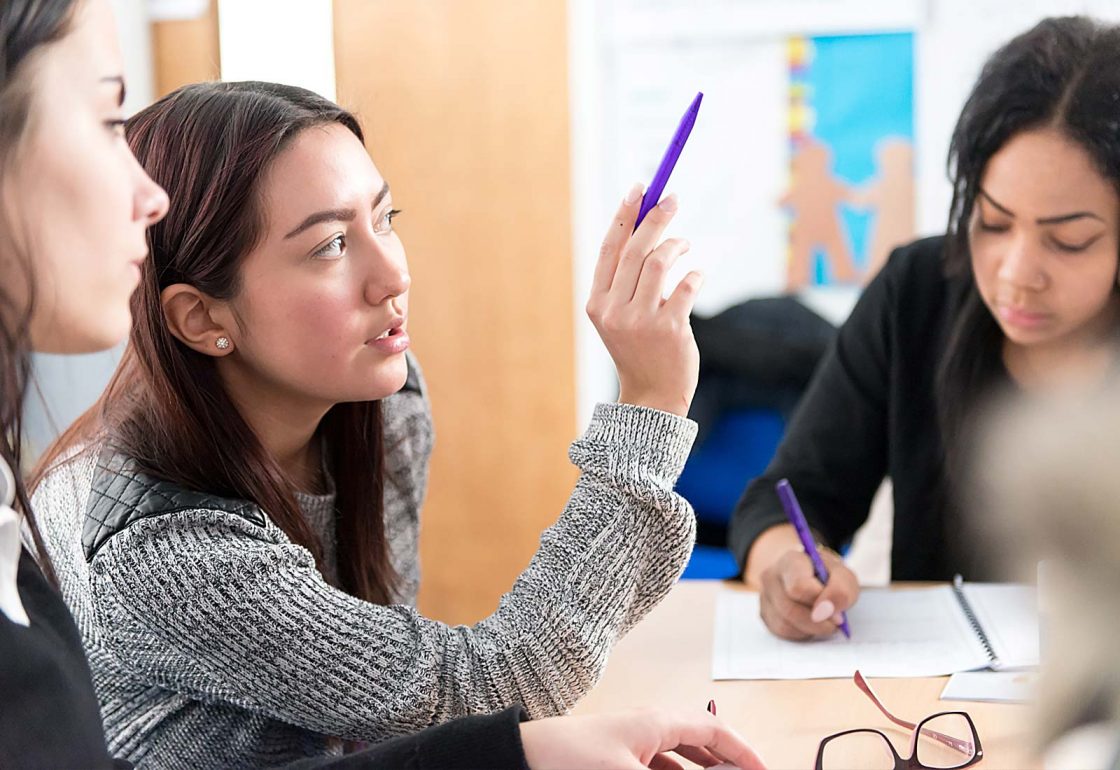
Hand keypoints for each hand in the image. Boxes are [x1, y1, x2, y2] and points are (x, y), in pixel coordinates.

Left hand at [519, 708, 766, 769]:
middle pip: (698, 745)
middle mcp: (646, 730)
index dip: (743, 752)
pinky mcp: (611, 764)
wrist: (518, 760)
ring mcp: (628, 748)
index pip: (714, 730)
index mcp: (656, 722)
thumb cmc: (569, 759)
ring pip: (676, 762)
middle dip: (722, 766)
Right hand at [586, 183, 700, 416]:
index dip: (624, 215)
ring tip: (685, 245)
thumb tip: (646, 226)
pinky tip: (696, 275)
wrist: (652, 395)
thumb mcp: (620, 315)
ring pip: (660, 262)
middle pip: (635, 249)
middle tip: (671, 198)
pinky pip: (686, 285)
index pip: (609, 248)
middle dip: (655, 217)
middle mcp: (614, 310)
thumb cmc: (639, 348)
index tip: (639, 189)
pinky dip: (695, 275)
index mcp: (597, 303)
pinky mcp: (669, 328)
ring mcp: (640, 320)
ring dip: (677, 245)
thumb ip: (627, 278)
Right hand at [758, 547, 858, 640]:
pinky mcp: (765, 614)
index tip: (837, 614)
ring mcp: (764, 596)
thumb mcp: (844, 577)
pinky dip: (801, 633)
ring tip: (823, 621)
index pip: (798, 586)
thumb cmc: (828, 577)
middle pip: (790, 609)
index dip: (820, 603)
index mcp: (791, 560)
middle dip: (817, 621)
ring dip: (811, 629)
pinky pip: (782, 632)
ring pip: (785, 624)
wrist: (813, 578)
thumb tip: (825, 612)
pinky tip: (810, 624)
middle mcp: (771, 576)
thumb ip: (840, 590)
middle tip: (834, 622)